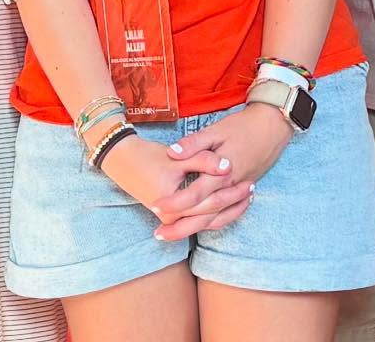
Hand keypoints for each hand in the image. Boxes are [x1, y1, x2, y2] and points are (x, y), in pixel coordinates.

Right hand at [99, 134, 252, 240]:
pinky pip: (199, 218)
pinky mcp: (171, 214)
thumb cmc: (147, 156)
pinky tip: (228, 201)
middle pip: (211, 213)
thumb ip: (202, 160)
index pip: (212, 203)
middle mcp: (173, 218)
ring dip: (227, 208)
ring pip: (207, 219)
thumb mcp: (175, 157)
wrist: (120, 158)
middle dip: (233, 202)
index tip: (250, 180)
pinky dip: (215, 211)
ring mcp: (171, 218)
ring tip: (246, 194)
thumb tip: (227, 164)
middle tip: (253, 187)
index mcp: (175, 205)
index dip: (232, 191)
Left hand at [151, 104, 291, 242]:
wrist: (272, 128)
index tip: (156, 207)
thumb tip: (172, 153)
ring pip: (216, 219)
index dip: (175, 203)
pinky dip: (216, 223)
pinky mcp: (244, 190)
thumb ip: (194, 143)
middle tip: (158, 235)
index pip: (194, 194)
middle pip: (204, 215)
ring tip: (174, 235)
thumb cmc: (241, 126)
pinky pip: (230, 214)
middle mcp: (230, 187)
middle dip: (180, 227)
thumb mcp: (215, 130)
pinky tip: (202, 226)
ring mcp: (238, 191)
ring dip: (195, 229)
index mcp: (221, 173)